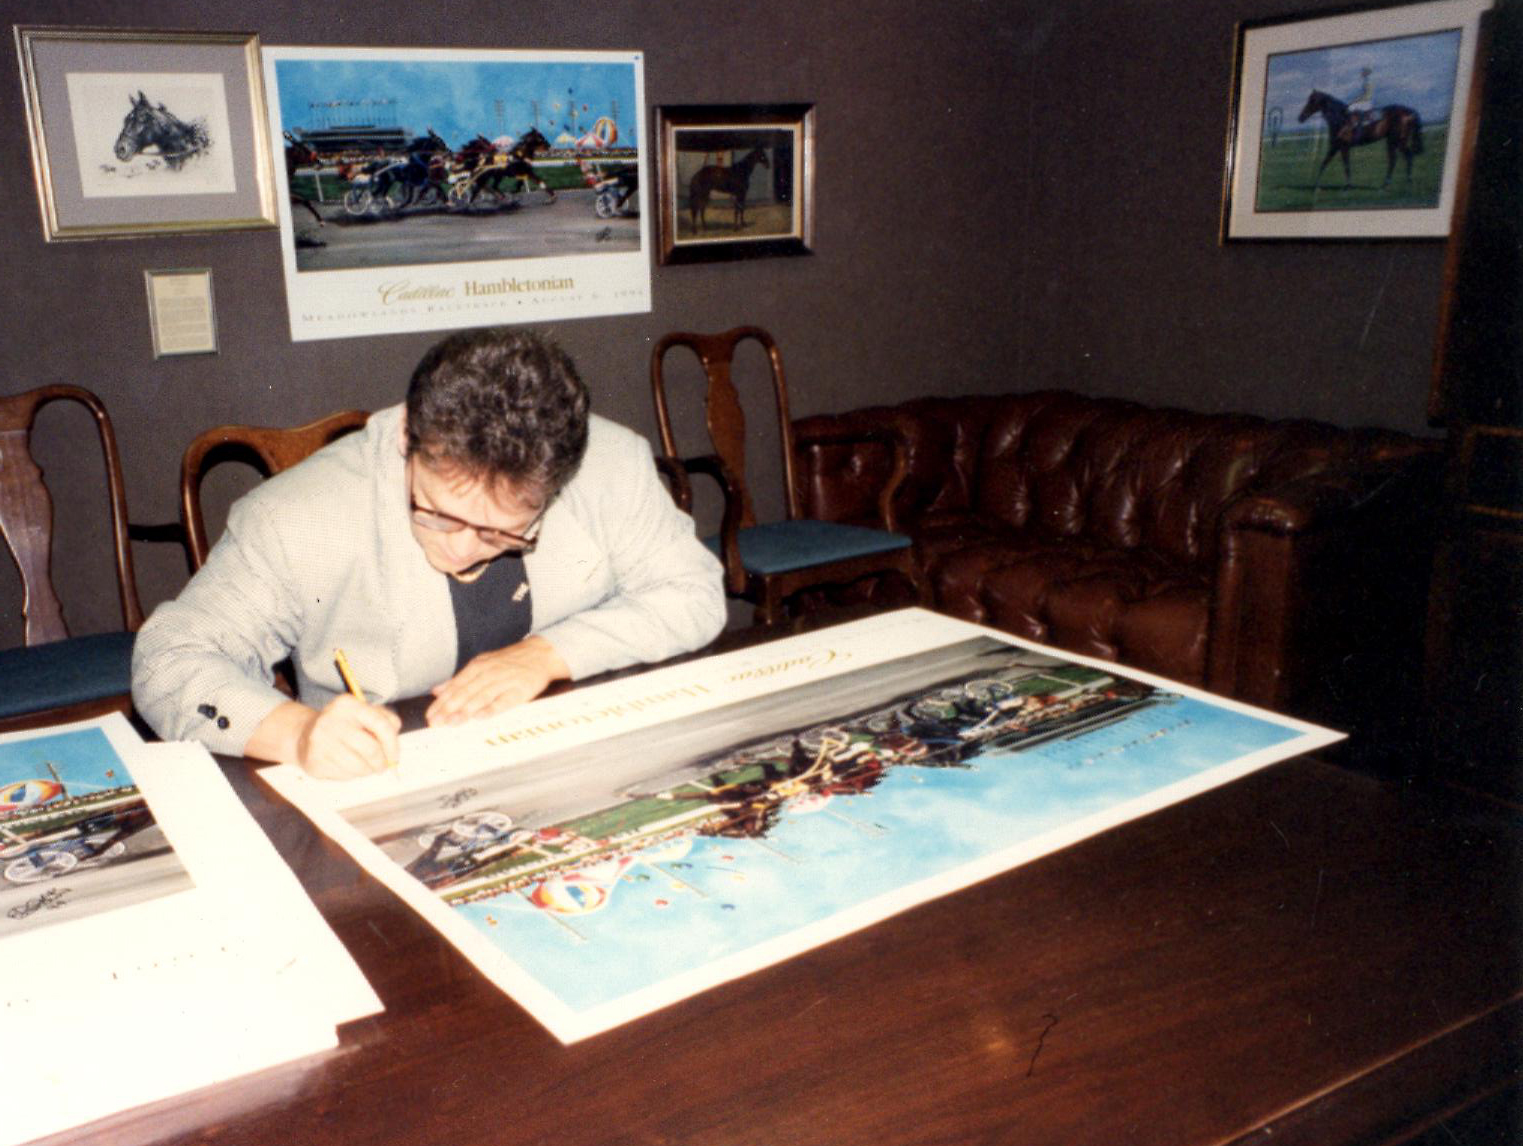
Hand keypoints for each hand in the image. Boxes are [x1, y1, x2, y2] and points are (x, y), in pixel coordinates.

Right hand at [248, 696, 399, 778]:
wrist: (304, 733)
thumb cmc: (343, 725)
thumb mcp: (363, 714)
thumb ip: (385, 722)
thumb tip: (394, 748)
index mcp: (348, 704)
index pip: (381, 724)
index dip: (393, 744)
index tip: (394, 757)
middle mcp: (332, 719)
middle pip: (371, 749)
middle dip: (381, 763)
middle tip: (382, 766)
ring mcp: (320, 740)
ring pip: (358, 766)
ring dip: (367, 771)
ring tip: (364, 766)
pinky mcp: (313, 759)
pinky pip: (343, 775)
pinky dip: (351, 775)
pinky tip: (345, 766)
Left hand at [426, 635, 568, 726]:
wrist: (541, 653)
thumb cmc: (509, 662)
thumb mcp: (482, 664)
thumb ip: (460, 679)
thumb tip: (437, 690)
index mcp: (478, 666)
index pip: (456, 686)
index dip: (442, 702)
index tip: (430, 716)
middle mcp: (489, 672)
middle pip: (466, 692)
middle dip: (449, 708)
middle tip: (436, 723)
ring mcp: (505, 680)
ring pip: (482, 696)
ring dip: (466, 710)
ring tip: (452, 722)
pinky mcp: (520, 689)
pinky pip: (504, 700)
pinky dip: (492, 708)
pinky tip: (480, 717)